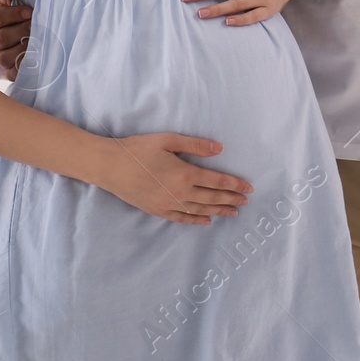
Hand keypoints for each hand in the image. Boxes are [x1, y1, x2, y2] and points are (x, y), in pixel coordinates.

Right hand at [0, 0, 32, 79]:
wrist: (16, 33)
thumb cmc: (15, 15)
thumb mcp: (10, 1)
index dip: (15, 14)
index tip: (30, 12)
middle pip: (2, 38)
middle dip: (22, 31)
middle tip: (36, 25)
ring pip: (6, 57)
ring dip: (24, 48)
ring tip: (36, 40)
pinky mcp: (7, 69)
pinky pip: (12, 72)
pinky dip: (23, 67)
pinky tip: (34, 58)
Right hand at [94, 133, 252, 224]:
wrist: (110, 166)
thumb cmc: (138, 148)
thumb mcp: (168, 140)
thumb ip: (196, 145)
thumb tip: (220, 149)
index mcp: (184, 173)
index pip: (217, 181)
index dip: (235, 184)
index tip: (249, 187)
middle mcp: (180, 192)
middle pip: (212, 197)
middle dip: (231, 198)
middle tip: (246, 201)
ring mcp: (169, 204)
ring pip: (200, 210)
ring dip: (219, 210)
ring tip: (234, 211)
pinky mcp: (158, 210)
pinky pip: (183, 218)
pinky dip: (197, 220)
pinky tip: (207, 220)